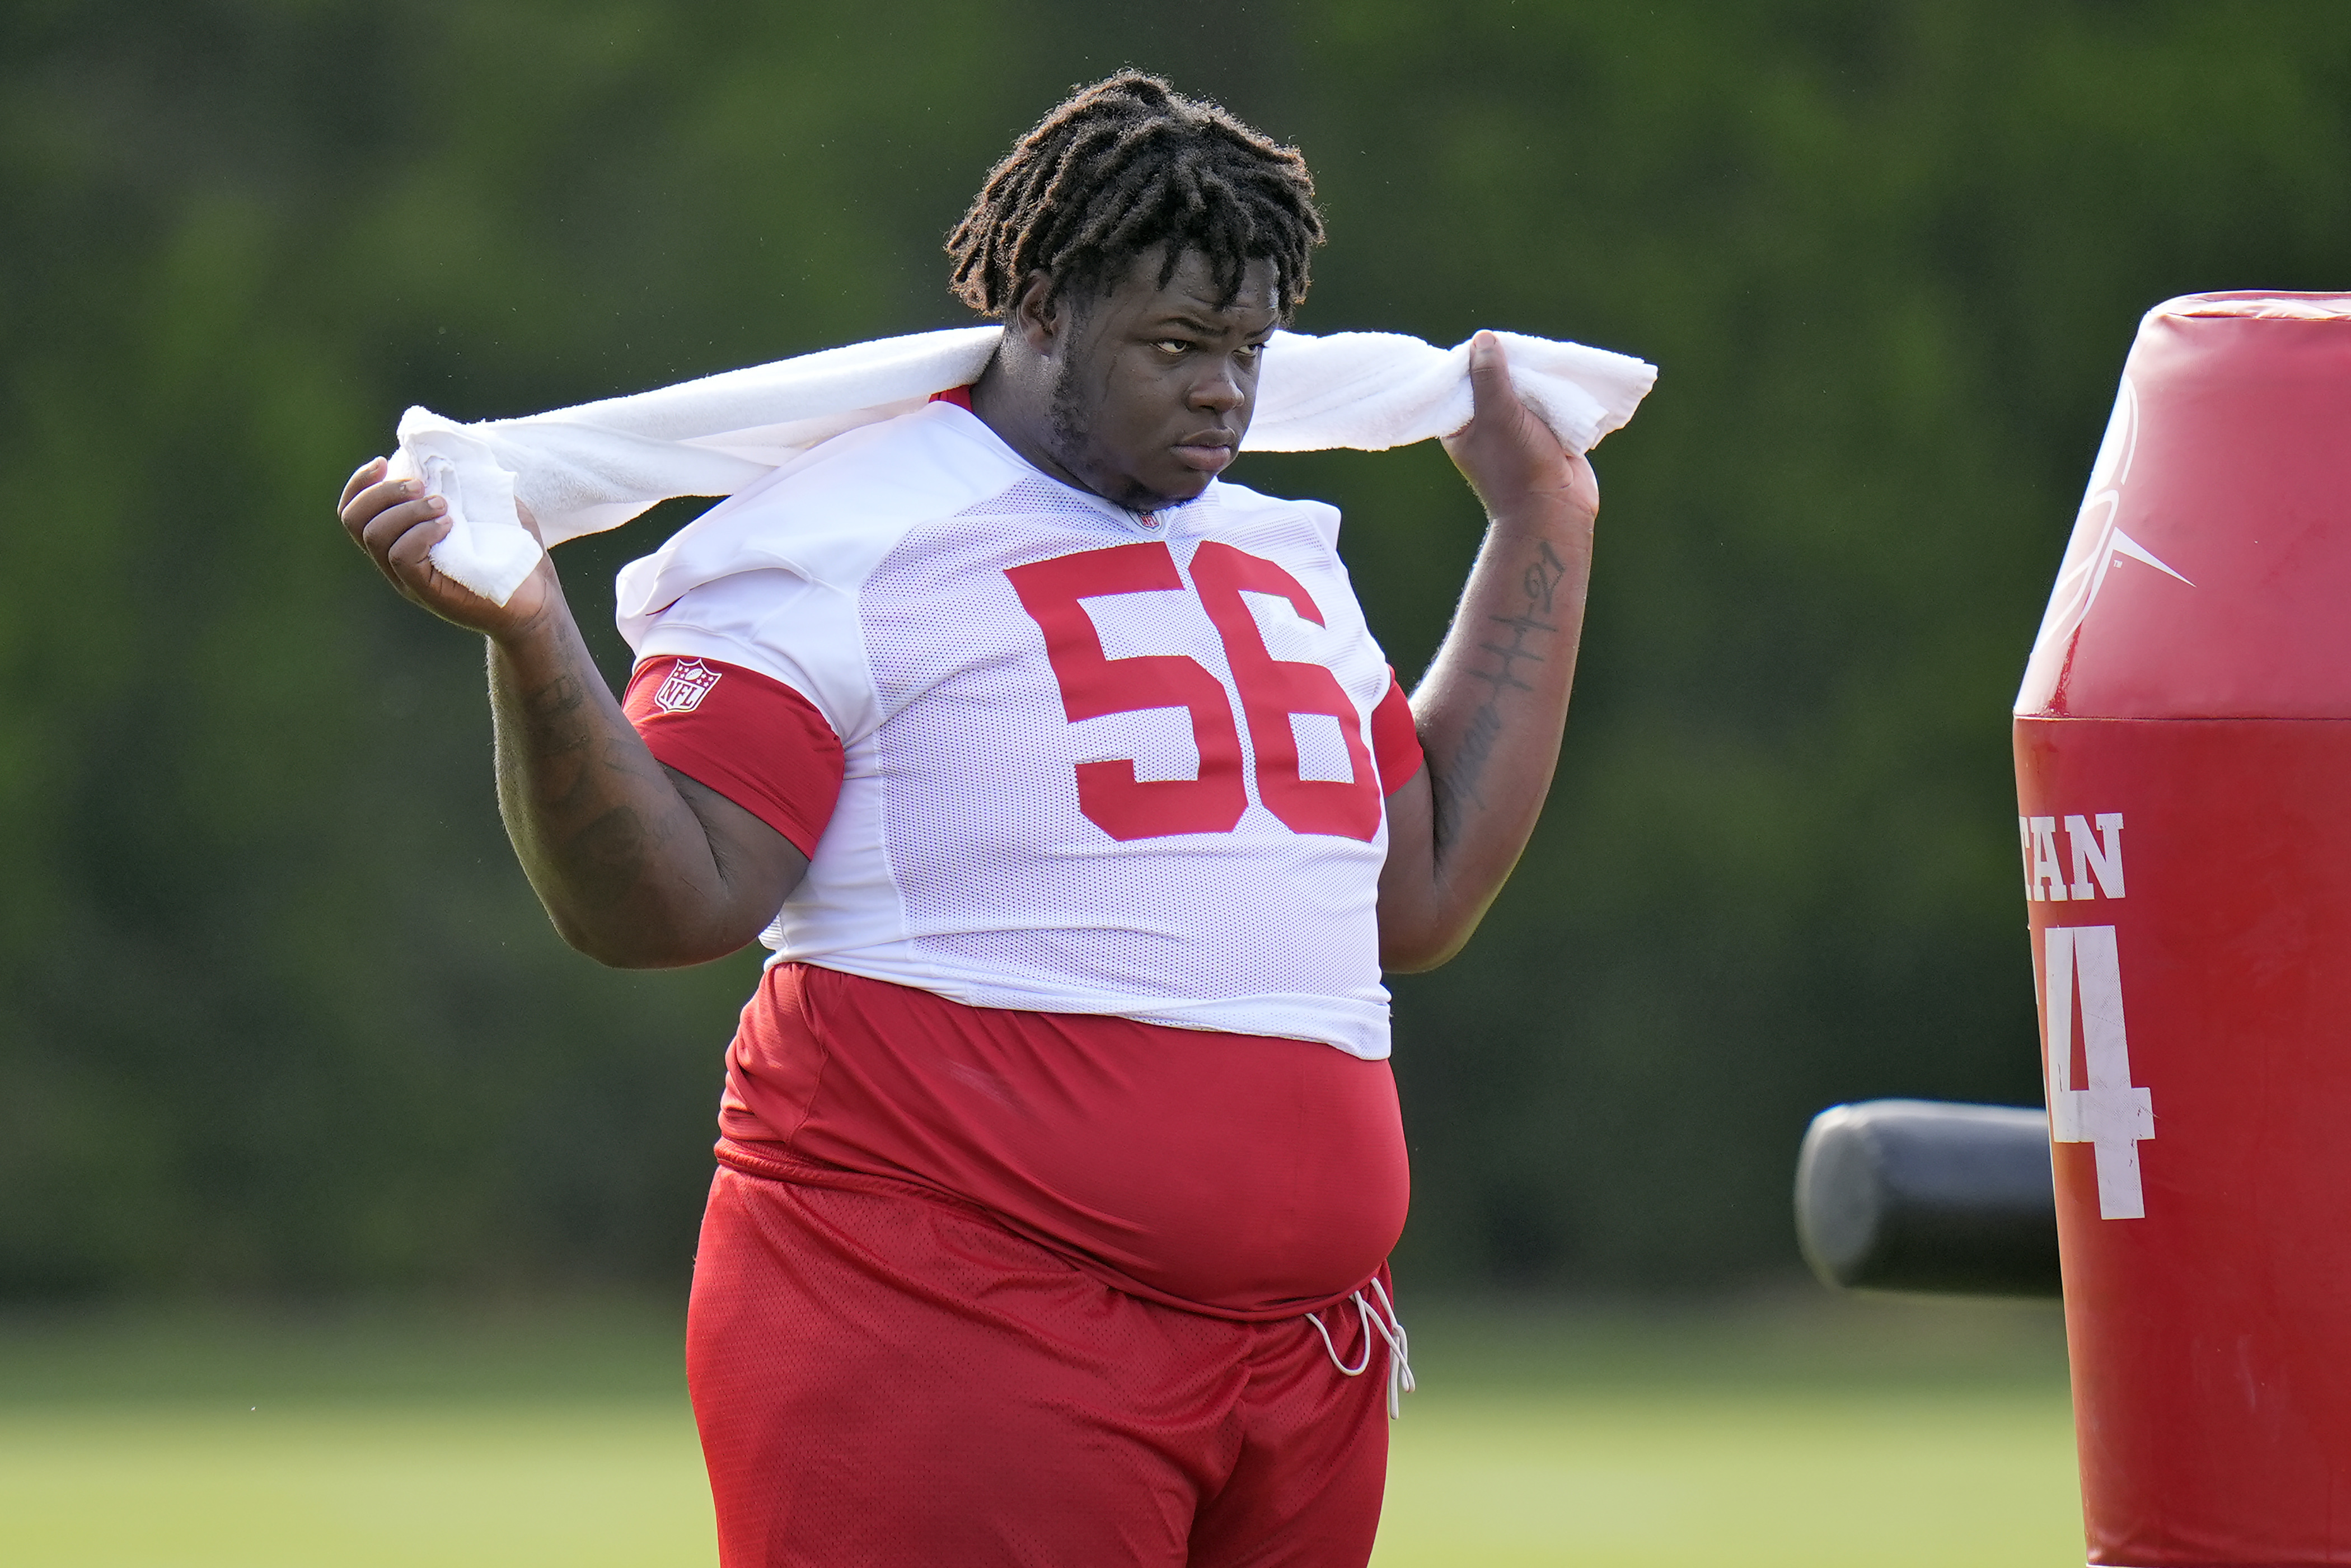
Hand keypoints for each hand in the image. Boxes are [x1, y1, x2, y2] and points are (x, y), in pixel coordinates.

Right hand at [337, 457, 557, 638]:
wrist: (538, 599)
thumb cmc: (512, 550)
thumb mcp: (483, 504)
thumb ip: (459, 481)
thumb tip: (445, 450)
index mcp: (401, 538)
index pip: (354, 511)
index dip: (360, 483)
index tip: (384, 462)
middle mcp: (396, 561)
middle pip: (355, 519)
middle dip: (383, 492)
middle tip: (423, 486)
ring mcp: (409, 580)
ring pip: (376, 536)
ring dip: (405, 511)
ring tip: (443, 506)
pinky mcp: (428, 593)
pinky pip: (402, 557)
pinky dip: (421, 533)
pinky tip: (448, 526)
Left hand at [1439, 332, 1598, 526]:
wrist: (1555, 509)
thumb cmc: (1516, 465)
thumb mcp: (1497, 414)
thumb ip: (1488, 376)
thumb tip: (1482, 338)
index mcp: (1460, 427)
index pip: (1458, 383)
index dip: (1470, 360)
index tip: (1485, 339)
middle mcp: (1485, 426)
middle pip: (1493, 381)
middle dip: (1508, 363)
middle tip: (1518, 343)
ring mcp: (1516, 430)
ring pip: (1522, 390)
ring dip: (1532, 374)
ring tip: (1540, 352)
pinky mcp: (1544, 432)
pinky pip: (1545, 402)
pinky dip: (1552, 389)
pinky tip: (1558, 370)